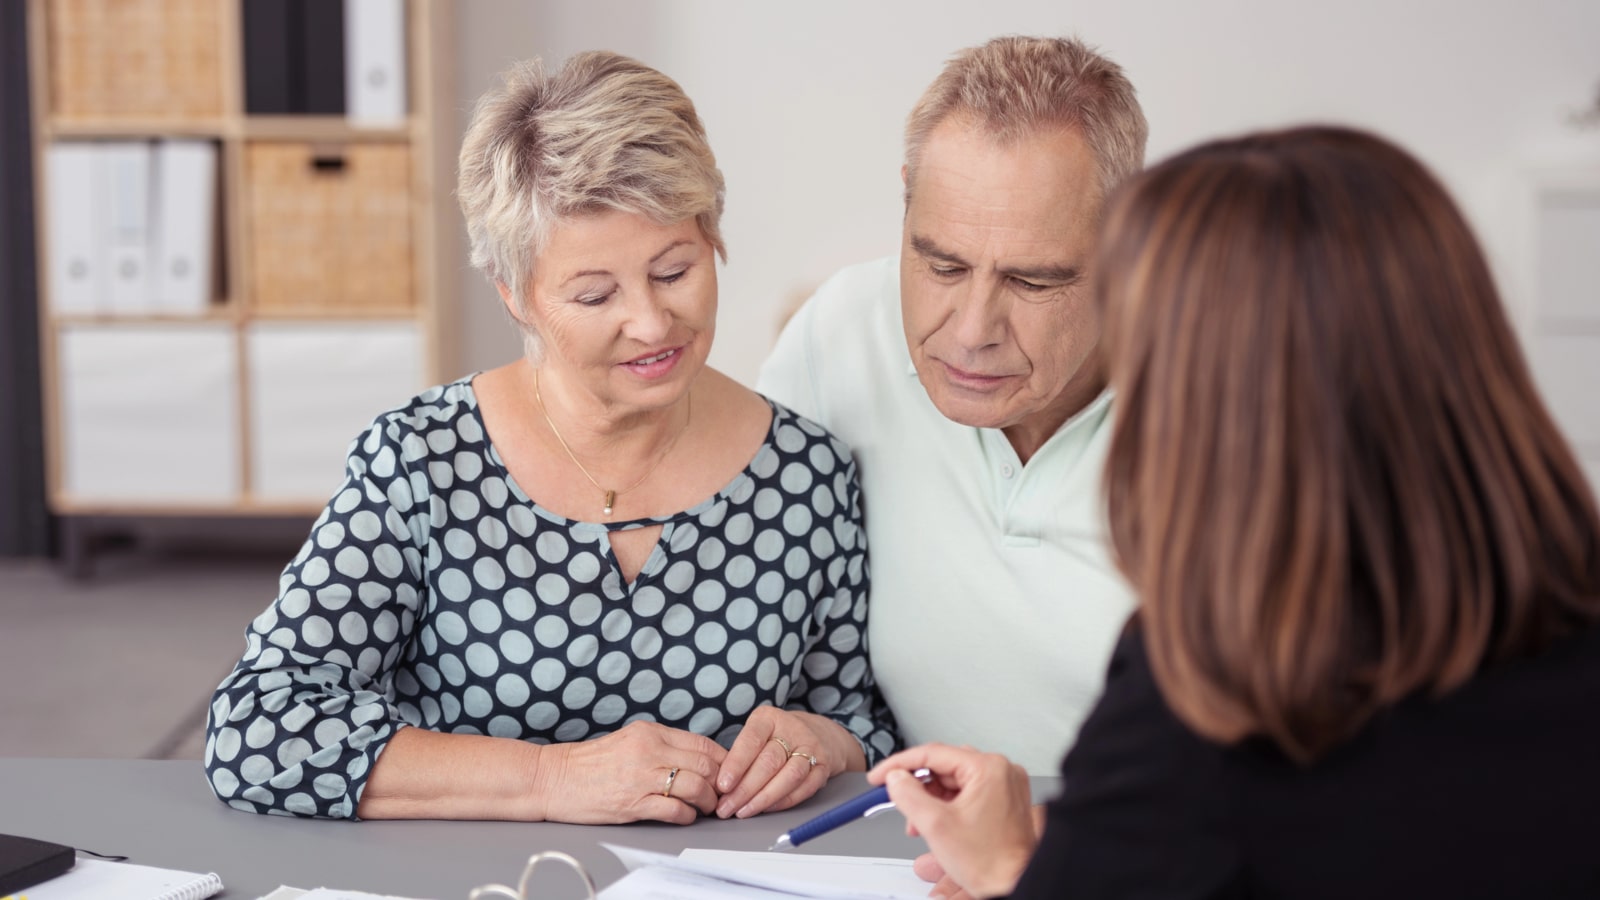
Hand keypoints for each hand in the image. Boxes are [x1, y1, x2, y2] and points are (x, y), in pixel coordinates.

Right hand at [534, 721, 726, 824]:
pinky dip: (687, 816)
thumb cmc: (590, 764)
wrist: (554, 778)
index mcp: (650, 732)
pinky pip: (674, 810)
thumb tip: (695, 759)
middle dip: (720, 783)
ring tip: (705, 808)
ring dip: (707, 801)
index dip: (723, 761)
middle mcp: (649, 750)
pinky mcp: (632, 803)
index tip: (727, 772)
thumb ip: (660, 746)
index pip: (702, 743)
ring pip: (695, 786)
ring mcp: (641, 777)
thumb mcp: (629, 741)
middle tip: (721, 794)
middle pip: (705, 765)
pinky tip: (684, 816)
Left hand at [714, 705, 862, 817]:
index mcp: (769, 718)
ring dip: (763, 799)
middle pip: (769, 762)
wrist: (819, 734)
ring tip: (743, 812)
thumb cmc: (776, 737)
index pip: (751, 740)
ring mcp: (811, 748)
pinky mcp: (823, 767)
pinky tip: (766, 810)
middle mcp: (792, 729)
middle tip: (726, 807)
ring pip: (788, 776)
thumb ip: (740, 754)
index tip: (722, 785)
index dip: (736, 764)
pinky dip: (783, 802)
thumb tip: (719, 787)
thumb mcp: (757, 734)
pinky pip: (804, 789)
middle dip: (744, 789)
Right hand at [866, 744, 1035, 898]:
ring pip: (953, 782)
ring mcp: (1004, 786)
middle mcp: (1000, 772)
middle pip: (943, 768)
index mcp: (988, 769)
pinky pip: (967, 793)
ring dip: (930, 800)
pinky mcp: (1003, 800)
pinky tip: (936, 825)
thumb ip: (908, 795)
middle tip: (897, 801)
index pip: (933, 754)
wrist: (1016, 885)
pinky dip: (947, 806)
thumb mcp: (935, 826)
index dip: (899, 765)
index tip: (880, 776)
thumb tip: (895, 778)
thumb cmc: (991, 862)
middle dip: (917, 788)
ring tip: (919, 824)